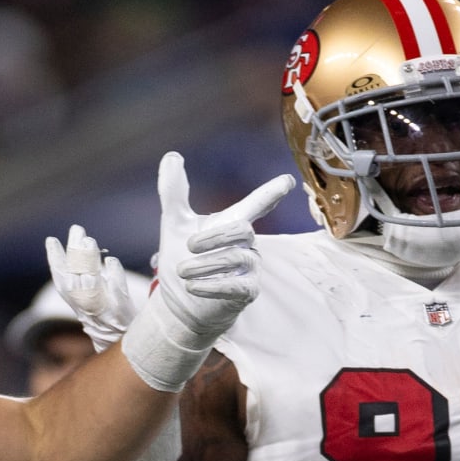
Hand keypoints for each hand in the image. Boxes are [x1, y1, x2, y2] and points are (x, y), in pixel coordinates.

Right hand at [45, 225, 136, 350]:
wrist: (133, 357)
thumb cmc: (116, 325)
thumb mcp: (100, 305)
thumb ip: (92, 281)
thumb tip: (84, 249)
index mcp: (81, 306)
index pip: (63, 281)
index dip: (56, 261)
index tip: (51, 240)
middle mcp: (88, 310)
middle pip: (75, 280)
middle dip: (74, 254)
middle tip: (76, 230)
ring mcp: (104, 313)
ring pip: (91, 287)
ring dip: (89, 263)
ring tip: (90, 241)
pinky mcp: (122, 317)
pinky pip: (116, 297)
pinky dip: (112, 279)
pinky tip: (111, 262)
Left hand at [120, 153, 294, 391]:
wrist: (181, 304)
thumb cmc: (183, 259)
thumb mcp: (174, 222)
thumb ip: (174, 191)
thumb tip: (172, 156)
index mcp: (231, 224)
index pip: (256, 205)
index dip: (270, 193)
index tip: (287, 182)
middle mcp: (246, 244)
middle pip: (242, 230)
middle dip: (215, 237)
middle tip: (188, 245)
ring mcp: (250, 269)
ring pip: (236, 258)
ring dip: (204, 265)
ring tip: (182, 271)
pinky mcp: (247, 292)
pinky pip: (236, 285)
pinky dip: (211, 285)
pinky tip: (192, 287)